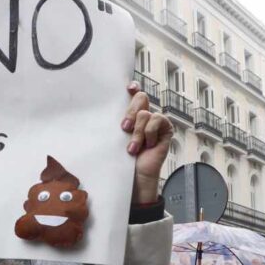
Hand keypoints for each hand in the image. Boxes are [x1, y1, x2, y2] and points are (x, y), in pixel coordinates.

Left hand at [121, 82, 172, 204]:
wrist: (135, 177)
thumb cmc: (122, 160)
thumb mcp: (115, 139)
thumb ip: (114, 124)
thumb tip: (99, 112)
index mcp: (130, 116)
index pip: (133, 95)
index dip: (133, 87)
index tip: (128, 87)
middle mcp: (144, 116)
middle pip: (140, 97)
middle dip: (130, 111)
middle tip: (123, 128)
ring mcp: (155, 122)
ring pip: (145, 113)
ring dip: (137, 132)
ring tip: (133, 148)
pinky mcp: (165, 129)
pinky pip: (157, 119)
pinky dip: (149, 132)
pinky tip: (148, 145)